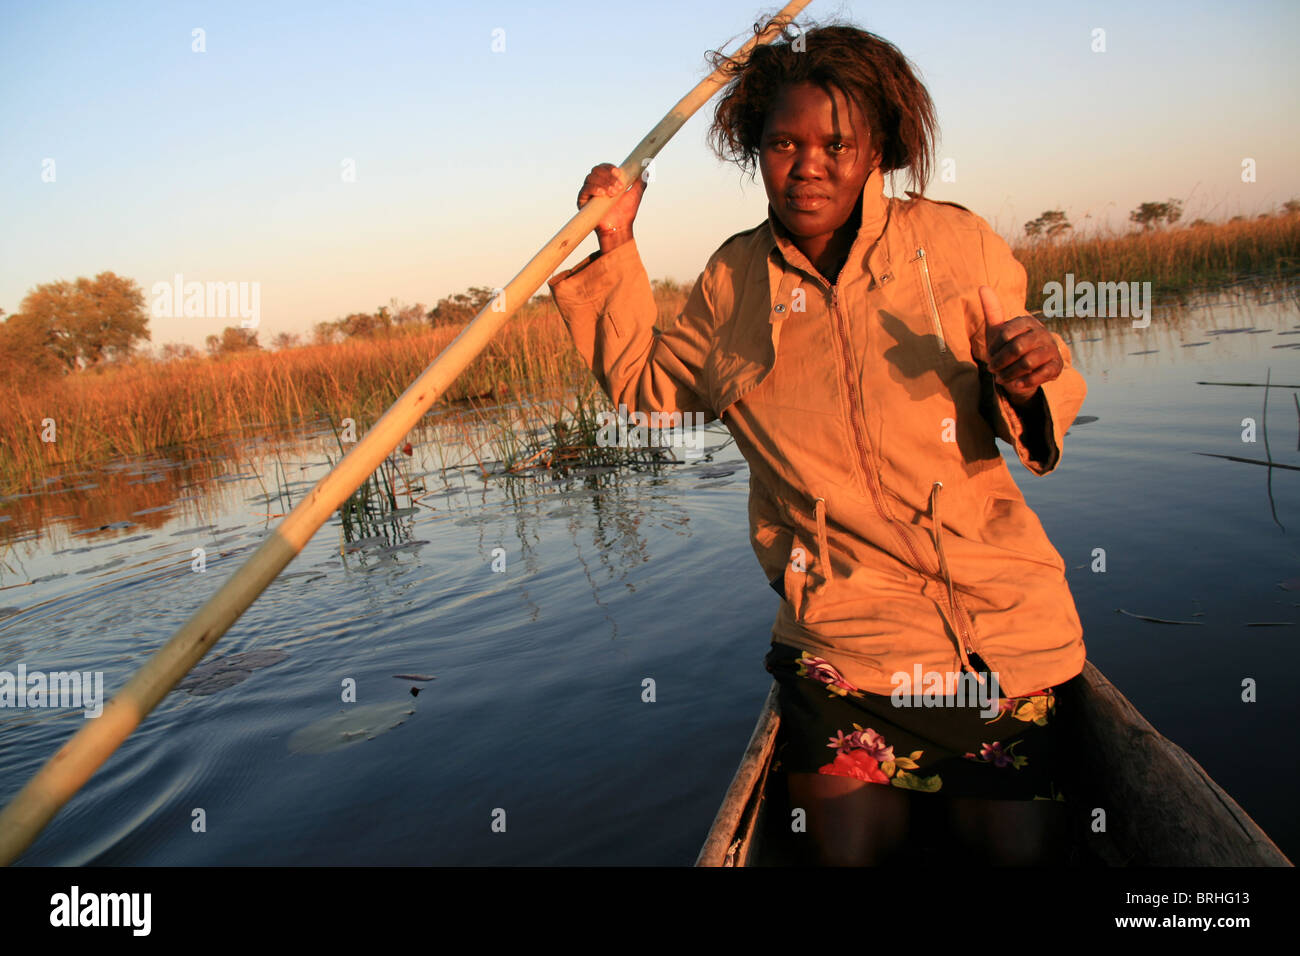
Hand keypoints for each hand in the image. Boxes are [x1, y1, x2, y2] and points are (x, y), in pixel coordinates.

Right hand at [577, 163, 647, 238]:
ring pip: (591, 178)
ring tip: (613, 193)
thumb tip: (646, 172)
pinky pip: (585, 190)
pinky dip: (594, 189)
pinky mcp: (582, 201)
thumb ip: (640, 183)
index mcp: (606, 180)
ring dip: (603, 183)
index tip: (619, 172)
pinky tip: (603, 194)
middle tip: (619, 187)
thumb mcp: (635, 195)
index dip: (610, 167)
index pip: (604, 167)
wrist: (619, 228)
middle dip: (608, 176)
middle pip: (596, 170)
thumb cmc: (626, 213)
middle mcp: (595, 184)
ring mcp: (588, 192)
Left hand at [977, 285, 1062, 406]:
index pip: (1006, 333)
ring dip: (1009, 373)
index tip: (989, 354)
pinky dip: (1024, 382)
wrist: (1027, 366)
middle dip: (1000, 361)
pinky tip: (1015, 384)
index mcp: (1027, 321)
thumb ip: (992, 309)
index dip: (994, 347)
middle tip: (991, 369)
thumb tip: (982, 286)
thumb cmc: (1009, 345)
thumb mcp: (998, 330)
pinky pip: (1040, 375)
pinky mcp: (1056, 366)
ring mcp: (1051, 349)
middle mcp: (1042, 333)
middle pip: (1017, 348)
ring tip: (1000, 378)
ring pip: (1027, 363)